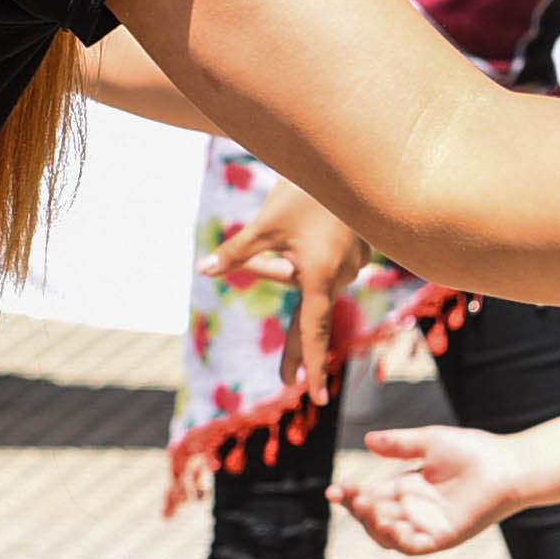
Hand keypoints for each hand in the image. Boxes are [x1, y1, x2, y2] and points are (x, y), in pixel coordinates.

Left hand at [205, 179, 365, 392]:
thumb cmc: (304, 191)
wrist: (350, 160)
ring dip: (283, 271)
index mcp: (318, 277)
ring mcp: (351, 264)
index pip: (313, 332)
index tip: (315, 398)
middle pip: (311, 318)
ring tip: (271, 245)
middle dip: (297, 348)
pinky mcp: (355, 250)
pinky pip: (321, 266)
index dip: (311, 366)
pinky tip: (308, 229)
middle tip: (288, 382)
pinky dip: (303, 259)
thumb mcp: (264, 224)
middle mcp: (339, 276)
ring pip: (308, 282)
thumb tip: (203, 269)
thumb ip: (237, 252)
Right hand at [332, 425, 517, 555]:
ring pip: (388, 536)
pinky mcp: (442, 538)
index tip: (334, 489)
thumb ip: (399, 444)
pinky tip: (387, 524)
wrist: (507, 466)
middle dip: (356, 508)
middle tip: (346, 495)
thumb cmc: (474, 452)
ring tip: (365, 506)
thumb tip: (367, 439)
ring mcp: (427, 527)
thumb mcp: (429, 442)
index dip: (350, 495)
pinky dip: (397, 539)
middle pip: (373, 518)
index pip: (371, 496)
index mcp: (407, 489)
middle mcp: (414, 511)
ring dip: (372, 524)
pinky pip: (413, 546)